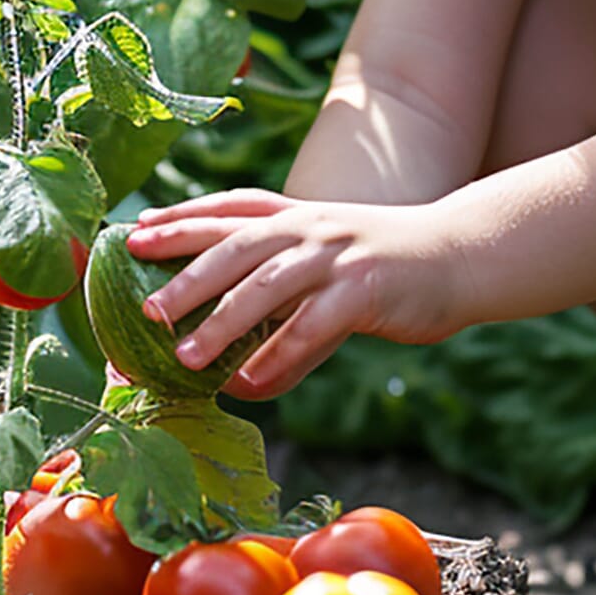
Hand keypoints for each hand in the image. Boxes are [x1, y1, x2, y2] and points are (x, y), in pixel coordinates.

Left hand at [123, 189, 467, 397]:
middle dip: (186, 274)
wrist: (460, 255)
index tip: (135, 234)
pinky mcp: (364, 288)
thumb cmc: (389, 266)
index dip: (181, 220)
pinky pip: (311, 327)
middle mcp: (310, 227)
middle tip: (145, 307)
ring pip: (266, 286)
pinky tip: (249, 384)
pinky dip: (278, 357)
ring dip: (221, 322)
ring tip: (184, 358)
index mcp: (297, 215)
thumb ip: (285, 310)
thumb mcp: (331, 266)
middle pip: (234, 245)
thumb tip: (239, 376)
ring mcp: (336, 255)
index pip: (228, 210)